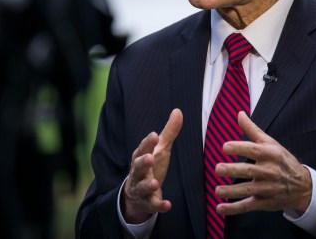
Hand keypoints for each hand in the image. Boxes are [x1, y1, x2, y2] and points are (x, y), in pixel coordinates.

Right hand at [122, 108, 182, 222]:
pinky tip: (167, 205)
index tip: (154, 135)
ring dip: (148, 185)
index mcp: (141, 157)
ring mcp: (141, 188)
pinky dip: (159, 205)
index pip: (143, 148)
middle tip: (149, 158)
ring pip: (142, 187)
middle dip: (143, 162)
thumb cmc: (151, 167)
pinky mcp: (147, 203)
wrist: (137, 195)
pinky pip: (152, 205)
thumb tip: (178, 111)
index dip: (147, 143)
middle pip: (137, 167)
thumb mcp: (160, 149)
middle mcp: (138, 173)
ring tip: (155, 183)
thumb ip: (169, 132)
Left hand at [214, 111, 311, 215]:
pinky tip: (221, 208)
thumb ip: (253, 130)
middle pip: (249, 171)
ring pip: (248, 190)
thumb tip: (239, 113)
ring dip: (232, 191)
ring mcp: (268, 188)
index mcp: (270, 154)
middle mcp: (270, 171)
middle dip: (233, 170)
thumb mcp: (271, 143)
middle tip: (218, 168)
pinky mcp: (265, 202)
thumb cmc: (282, 160)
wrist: (303, 186)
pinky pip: (248, 206)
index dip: (239, 148)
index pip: (253, 150)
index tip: (225, 147)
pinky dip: (234, 209)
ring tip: (217, 190)